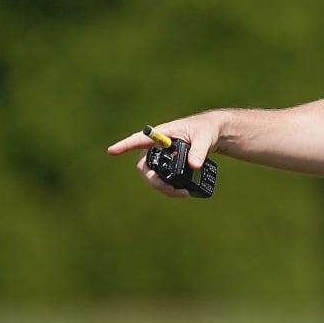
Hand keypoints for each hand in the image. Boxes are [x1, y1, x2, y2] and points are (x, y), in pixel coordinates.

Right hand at [106, 112, 222, 197]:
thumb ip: (199, 150)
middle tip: (171, 189)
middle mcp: (157, 146)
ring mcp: (161, 157)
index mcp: (162, 133)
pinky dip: (168, 188)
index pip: (140, 139)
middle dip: (153, 180)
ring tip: (182, 193)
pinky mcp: (167, 166)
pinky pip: (161, 179)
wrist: (211, 135)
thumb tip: (194, 165)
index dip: (125, 145)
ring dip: (161, 187)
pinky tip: (181, 192)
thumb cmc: (205, 130)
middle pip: (144, 165)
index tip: (111, 151)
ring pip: (151, 175)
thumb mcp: (205, 137)